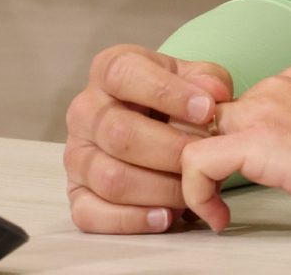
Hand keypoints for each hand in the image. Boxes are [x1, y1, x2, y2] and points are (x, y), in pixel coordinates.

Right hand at [65, 44, 232, 233]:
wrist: (154, 123)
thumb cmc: (174, 98)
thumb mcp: (193, 76)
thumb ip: (207, 79)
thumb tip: (214, 95)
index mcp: (108, 71)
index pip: (123, 75)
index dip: (167, 92)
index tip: (206, 110)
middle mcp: (84, 111)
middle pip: (120, 135)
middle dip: (172, 151)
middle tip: (203, 159)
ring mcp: (76, 154)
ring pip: (111, 179)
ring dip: (160, 189)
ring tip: (192, 189)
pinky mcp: (76, 193)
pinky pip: (92, 214)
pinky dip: (132, 220)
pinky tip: (165, 216)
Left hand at [179, 66, 290, 232]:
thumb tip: (274, 161)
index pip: (227, 105)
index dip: (214, 144)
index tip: (218, 183)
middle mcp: (275, 86)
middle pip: (202, 117)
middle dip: (196, 159)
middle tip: (204, 199)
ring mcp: (266, 109)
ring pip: (191, 137)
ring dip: (191, 179)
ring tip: (210, 211)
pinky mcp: (261, 141)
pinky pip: (196, 163)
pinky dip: (196, 195)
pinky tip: (220, 218)